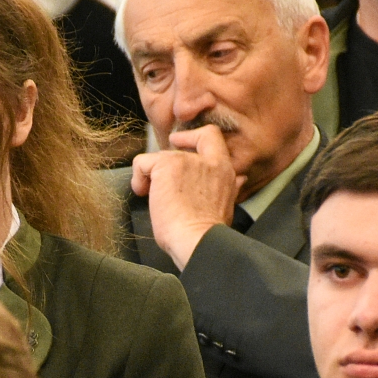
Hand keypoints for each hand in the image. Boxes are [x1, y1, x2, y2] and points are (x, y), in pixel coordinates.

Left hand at [130, 125, 244, 269]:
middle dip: (167, 160)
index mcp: (224, 170)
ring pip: (160, 157)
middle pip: (179, 147)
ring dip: (152, 176)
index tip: (179, 144)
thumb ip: (229, 188)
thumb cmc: (207, 233)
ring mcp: (187, 161)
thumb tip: (240, 180)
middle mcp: (207, 161)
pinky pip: (142, 162)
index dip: (192, 136)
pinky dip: (138, 178)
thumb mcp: (226, 206)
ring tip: (154, 198)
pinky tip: (144, 194)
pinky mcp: (167, 166)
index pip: (211, 136)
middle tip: (159, 179)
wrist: (198, 241)